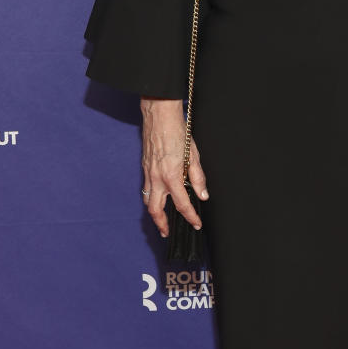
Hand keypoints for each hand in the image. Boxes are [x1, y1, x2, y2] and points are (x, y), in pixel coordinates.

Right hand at [140, 97, 207, 237]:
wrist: (158, 116)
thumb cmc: (177, 131)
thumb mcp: (193, 155)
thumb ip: (198, 177)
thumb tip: (202, 195)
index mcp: (171, 176)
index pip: (182, 204)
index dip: (190, 217)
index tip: (196, 224)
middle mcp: (157, 178)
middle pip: (156, 210)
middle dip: (161, 224)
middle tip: (168, 233)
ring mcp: (148, 173)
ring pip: (148, 200)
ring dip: (154, 213)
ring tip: (161, 221)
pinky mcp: (145, 167)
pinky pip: (146, 188)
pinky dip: (151, 198)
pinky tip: (158, 198)